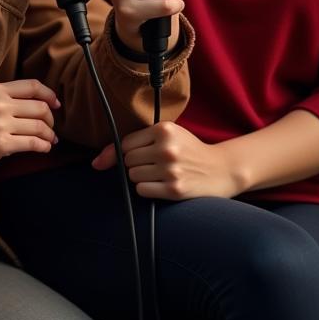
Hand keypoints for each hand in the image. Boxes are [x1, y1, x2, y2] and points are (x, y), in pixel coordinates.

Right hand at [0, 80, 59, 166]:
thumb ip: (5, 99)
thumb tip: (34, 106)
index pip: (33, 86)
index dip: (49, 94)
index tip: (56, 104)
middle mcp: (1, 104)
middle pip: (41, 108)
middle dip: (51, 119)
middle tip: (50, 127)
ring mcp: (1, 125)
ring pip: (40, 127)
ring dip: (50, 135)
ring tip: (50, 139)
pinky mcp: (1, 144)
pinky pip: (33, 144)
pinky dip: (43, 146)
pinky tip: (43, 148)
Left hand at [92, 122, 242, 199]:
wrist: (223, 169)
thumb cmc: (188, 150)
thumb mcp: (165, 136)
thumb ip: (131, 143)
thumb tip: (95, 163)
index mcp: (163, 129)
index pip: (125, 144)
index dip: (130, 152)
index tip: (142, 156)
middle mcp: (166, 148)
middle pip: (128, 161)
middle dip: (136, 165)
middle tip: (155, 165)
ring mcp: (171, 170)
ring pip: (133, 176)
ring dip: (142, 178)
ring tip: (161, 174)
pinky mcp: (175, 189)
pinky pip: (142, 190)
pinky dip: (148, 189)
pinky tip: (163, 185)